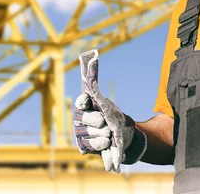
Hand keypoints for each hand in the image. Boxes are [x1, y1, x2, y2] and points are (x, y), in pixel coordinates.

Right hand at [74, 49, 146, 172]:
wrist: (121, 137)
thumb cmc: (112, 116)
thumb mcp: (107, 101)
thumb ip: (94, 82)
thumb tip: (92, 55)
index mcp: (84, 105)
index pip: (81, 101)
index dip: (84, 102)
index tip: (88, 101)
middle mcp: (78, 118)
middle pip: (85, 118)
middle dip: (97, 121)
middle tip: (105, 122)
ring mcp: (79, 132)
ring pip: (88, 132)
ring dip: (102, 134)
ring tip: (109, 133)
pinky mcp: (82, 145)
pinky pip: (89, 145)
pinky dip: (100, 144)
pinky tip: (106, 142)